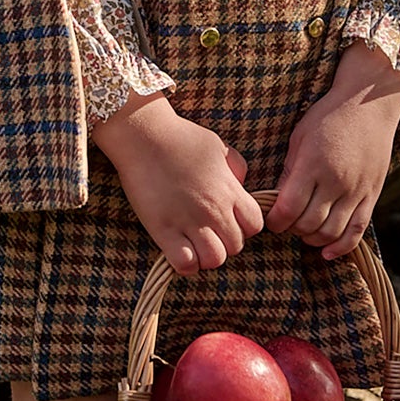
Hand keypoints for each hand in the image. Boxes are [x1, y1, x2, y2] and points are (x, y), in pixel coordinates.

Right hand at [93, 91, 264, 274]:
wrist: (144, 136)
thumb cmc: (181, 138)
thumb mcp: (219, 148)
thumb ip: (236, 169)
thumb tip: (240, 188)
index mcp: (230, 190)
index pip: (255, 225)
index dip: (244, 226)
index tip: (229, 219)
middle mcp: (214, 210)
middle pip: (236, 246)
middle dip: (224, 241)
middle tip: (208, 230)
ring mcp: (189, 222)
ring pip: (215, 260)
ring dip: (207, 255)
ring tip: (194, 242)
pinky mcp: (163, 230)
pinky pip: (185, 264)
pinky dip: (186, 263)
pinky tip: (179, 250)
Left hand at [268, 41, 399, 259]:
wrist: (369, 103)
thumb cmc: (329, 116)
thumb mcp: (300, 137)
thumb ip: (290, 171)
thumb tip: (278, 201)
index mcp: (313, 165)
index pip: (288, 208)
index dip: (275, 221)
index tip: (271, 220)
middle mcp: (335, 181)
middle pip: (308, 224)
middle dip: (292, 230)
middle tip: (287, 223)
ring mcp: (356, 190)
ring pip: (331, 232)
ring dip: (313, 239)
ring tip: (304, 232)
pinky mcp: (372, 195)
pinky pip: (358, 230)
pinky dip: (341, 247)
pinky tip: (327, 252)